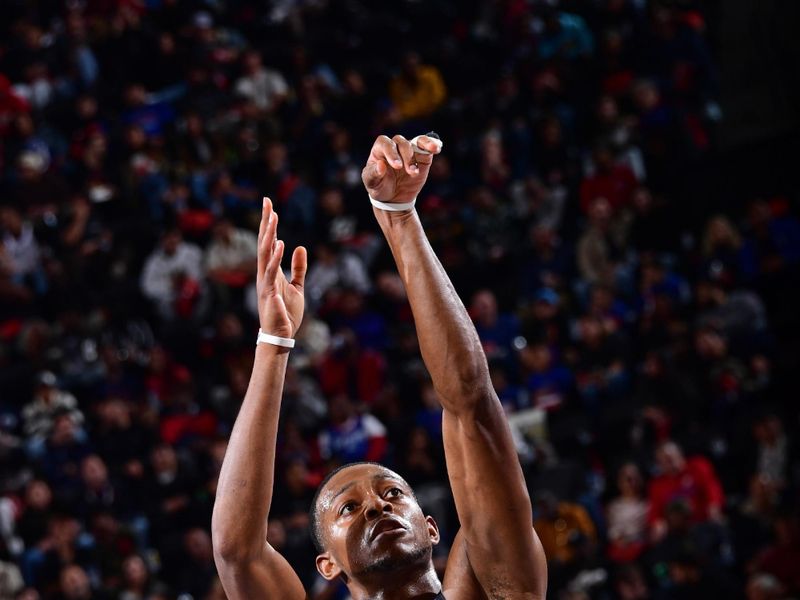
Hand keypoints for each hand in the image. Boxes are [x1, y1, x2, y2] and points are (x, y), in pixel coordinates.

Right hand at [256, 198, 306, 338]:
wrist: (280, 334)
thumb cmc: (286, 310)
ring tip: (277, 233)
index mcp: (269, 271)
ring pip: (267, 265)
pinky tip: (278, 269)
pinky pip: (272, 290)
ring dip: (271, 249)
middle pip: (264, 248)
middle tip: (269, 207)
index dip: (268, 224)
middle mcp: (264, 277)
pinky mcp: (271, 303)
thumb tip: (299, 246)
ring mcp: (266, 289)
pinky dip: (274, 277)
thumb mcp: (297, 285)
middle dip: (267, 227)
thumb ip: (298, 267)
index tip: (269, 204)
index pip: (267, 243)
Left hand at [361, 134, 441, 203]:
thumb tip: (381, 165)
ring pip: (417, 141)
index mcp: (380, 150)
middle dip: (407, 156)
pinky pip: (427, 147)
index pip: (385, 143)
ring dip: (423, 146)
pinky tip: (436, 148)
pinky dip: (433, 145)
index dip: (391, 152)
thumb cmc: (379, 187)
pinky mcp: (422, 156)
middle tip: (410, 171)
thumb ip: (374, 174)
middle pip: (401, 142)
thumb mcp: (372, 183)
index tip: (397, 166)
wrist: (393, 197)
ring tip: (432, 151)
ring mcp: (409, 151)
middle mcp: (395, 147)